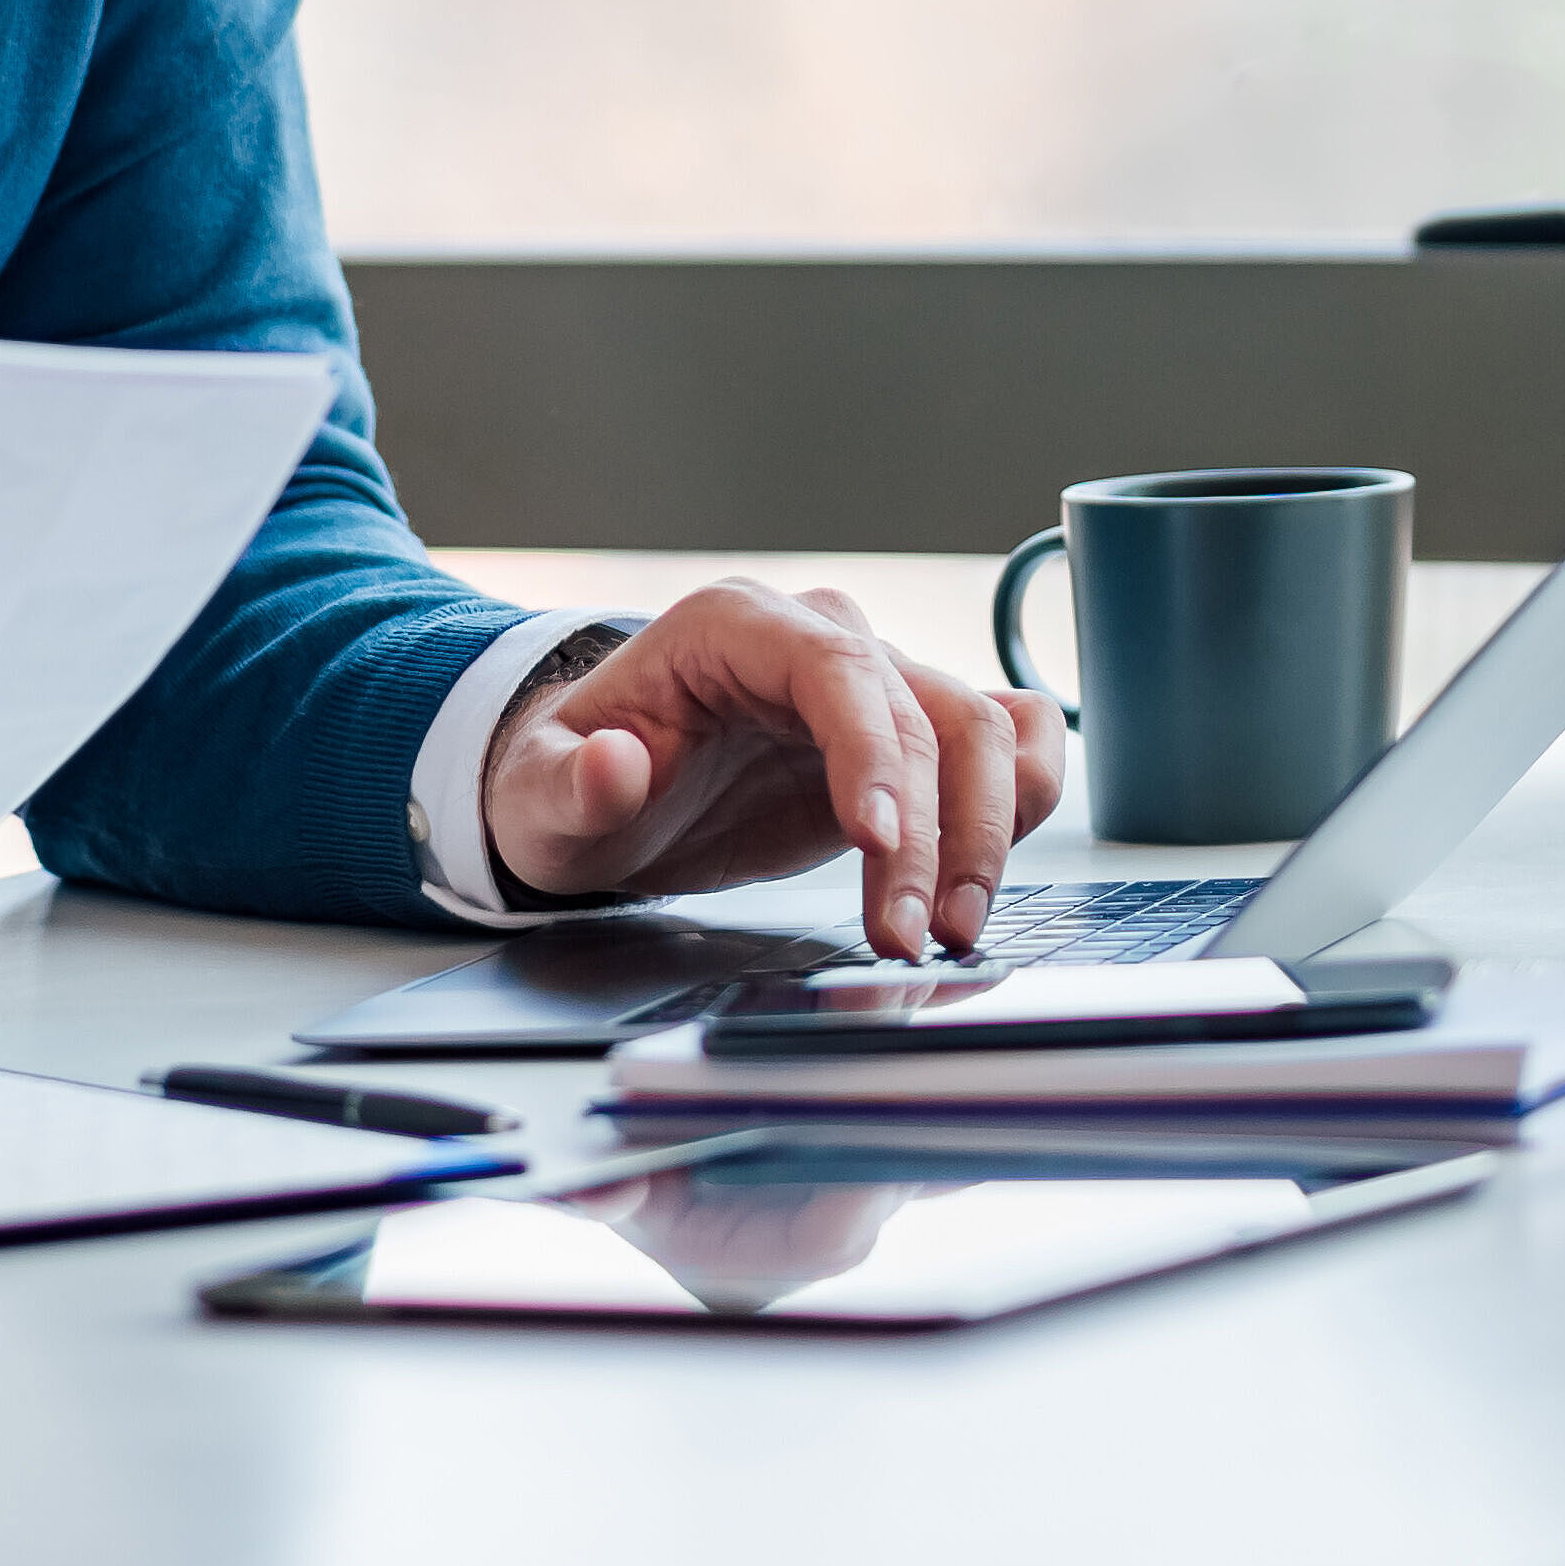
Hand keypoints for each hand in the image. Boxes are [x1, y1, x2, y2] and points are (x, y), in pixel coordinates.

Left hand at [479, 582, 1064, 959]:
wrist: (603, 790)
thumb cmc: (574, 781)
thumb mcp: (539, 796)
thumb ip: (570, 782)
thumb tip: (611, 762)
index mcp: (732, 628)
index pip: (835, 669)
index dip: (872, 751)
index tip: (878, 842)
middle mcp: (816, 640)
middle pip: (920, 711)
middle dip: (931, 834)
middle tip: (909, 937)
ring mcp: (872, 686)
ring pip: (978, 729)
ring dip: (987, 832)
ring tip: (951, 931)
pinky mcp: (906, 738)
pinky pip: (1002, 738)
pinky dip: (1025, 794)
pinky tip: (999, 865)